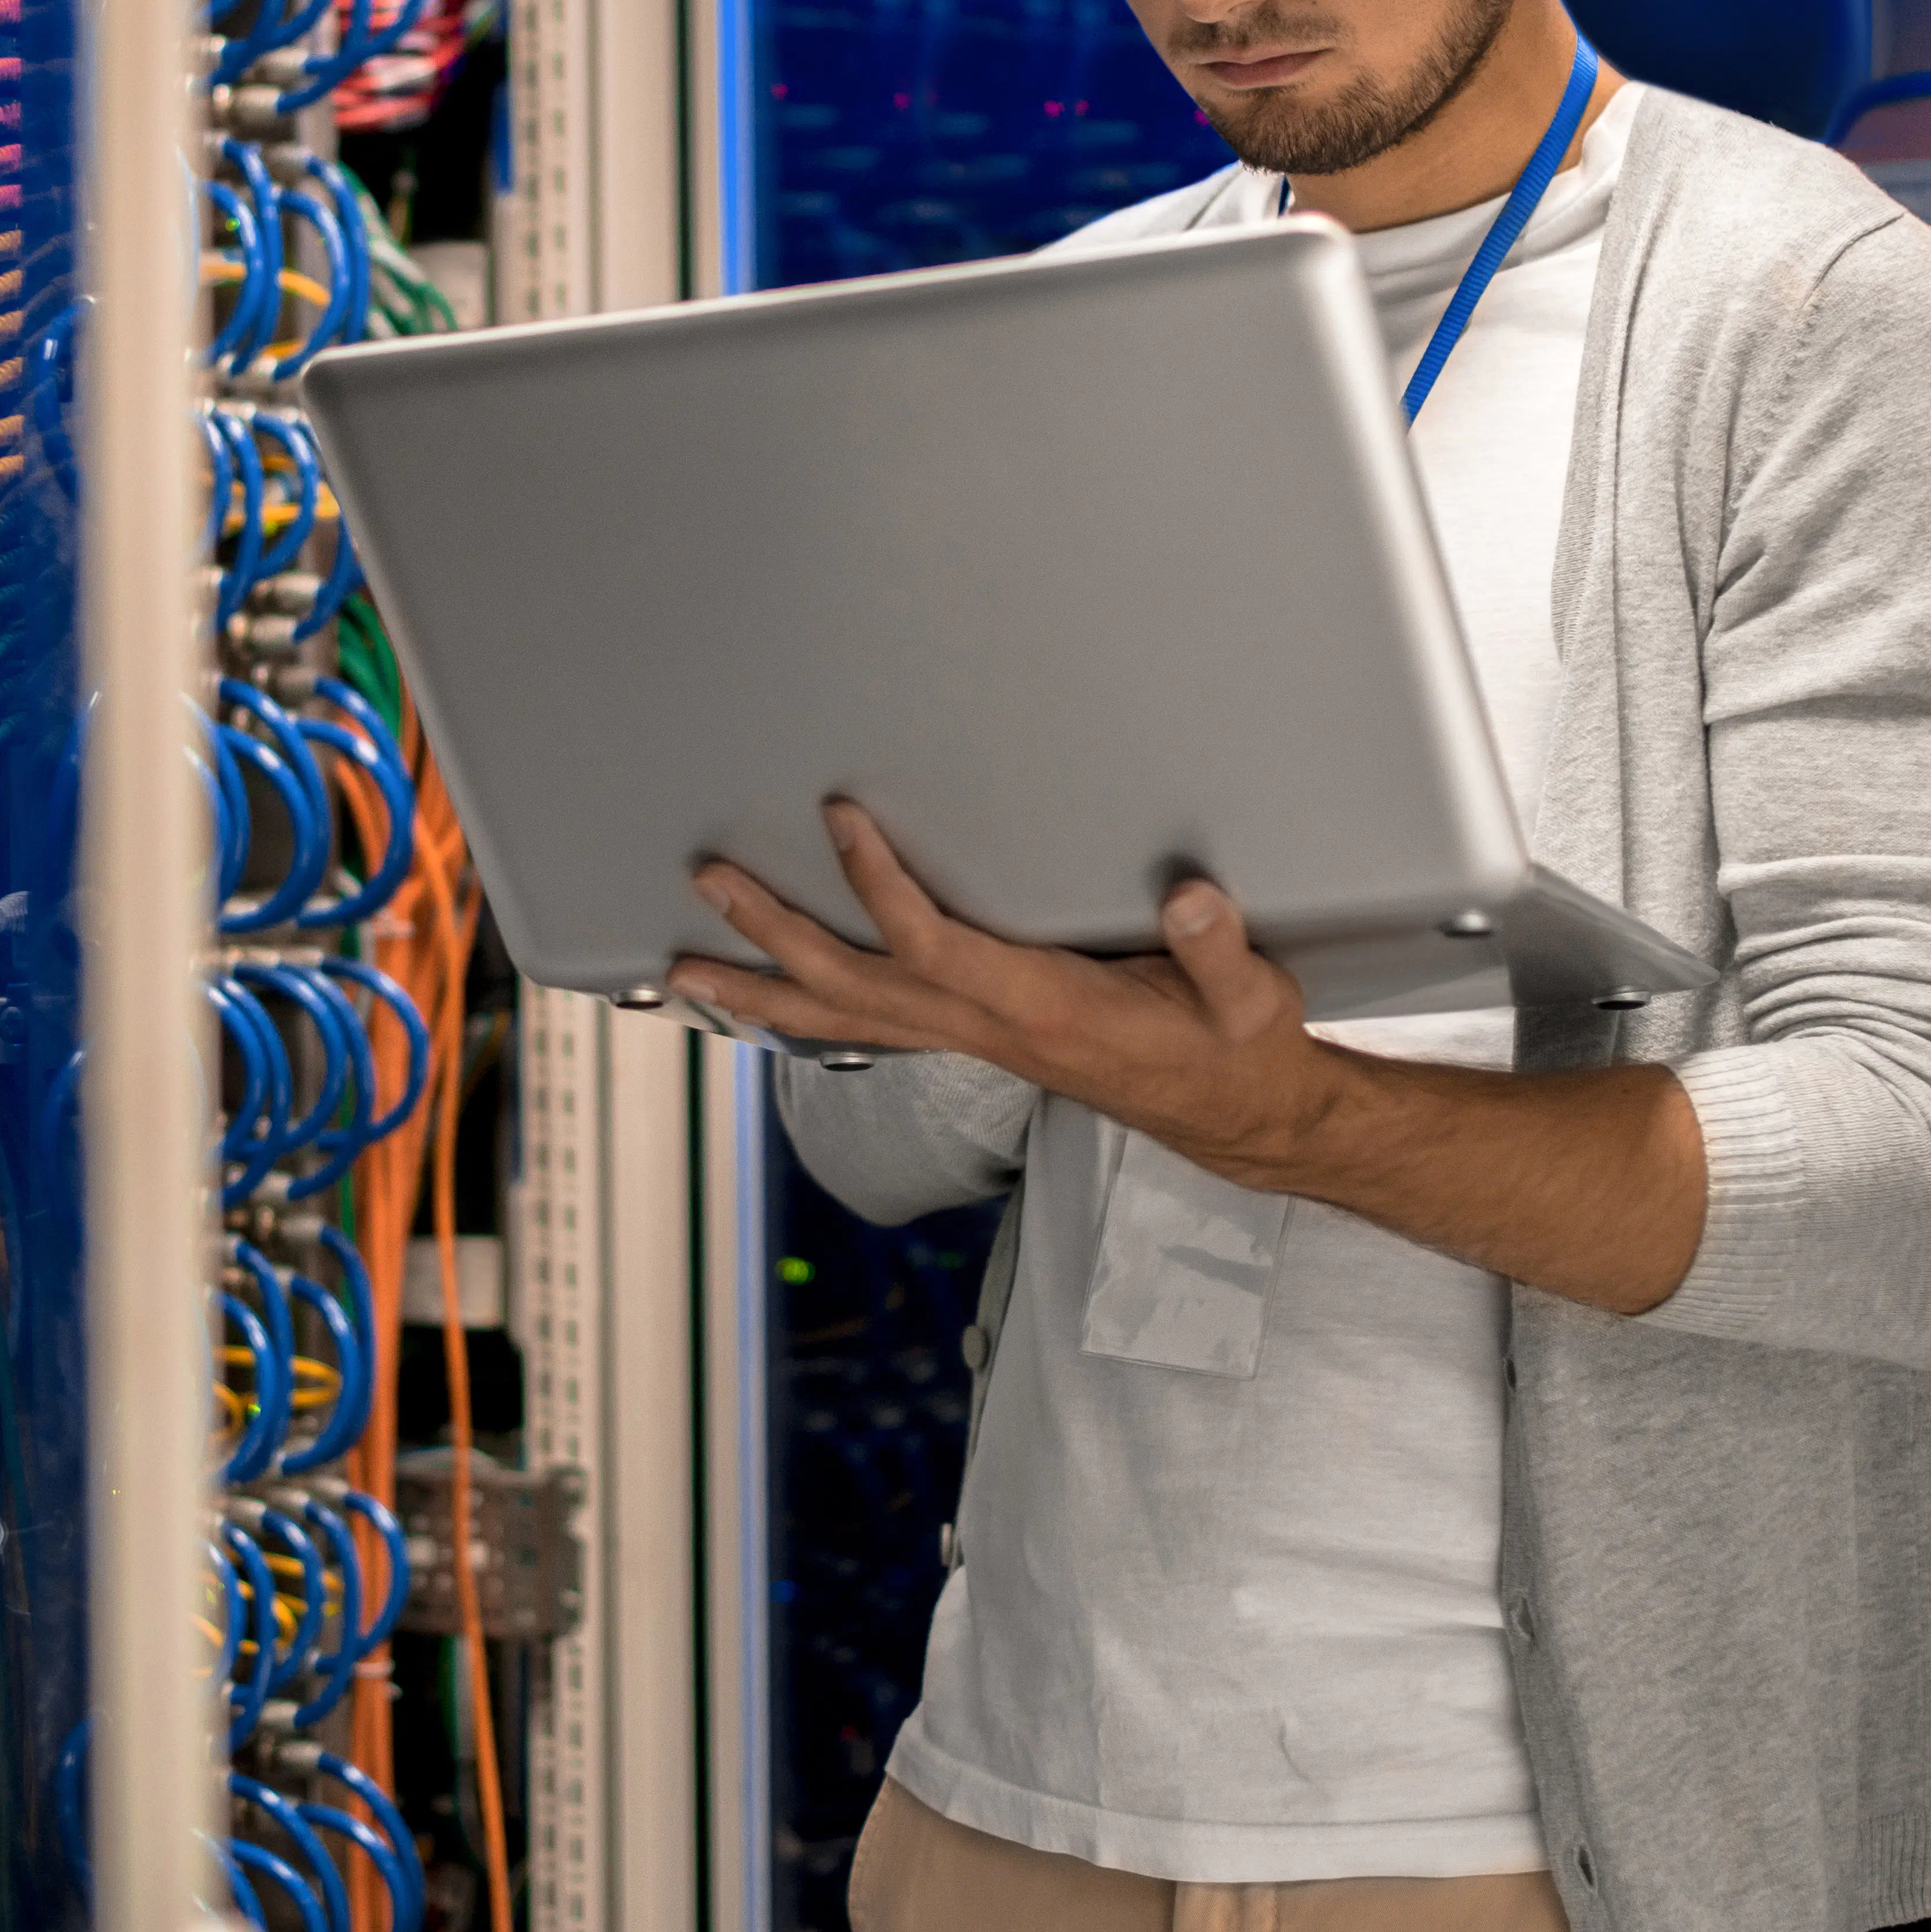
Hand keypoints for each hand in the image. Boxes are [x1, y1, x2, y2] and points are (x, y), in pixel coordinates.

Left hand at [667, 800, 1346, 1184]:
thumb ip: (1219, 951)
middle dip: (775, 937)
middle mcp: (988, 1031)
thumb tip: (1192, 896)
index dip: (880, 886)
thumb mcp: (1250, 1002)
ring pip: (844, 1020)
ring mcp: (972, 1042)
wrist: (1231, 1115)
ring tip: (680, 966)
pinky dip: (801, 1014)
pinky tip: (756, 999)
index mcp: (1042, 1010)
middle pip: (855, 987)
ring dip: (760, 989)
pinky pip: (867, 1030)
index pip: (934, 947)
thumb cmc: (1233, 1049)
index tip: (840, 816)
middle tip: (707, 882)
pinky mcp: (972, 1041)